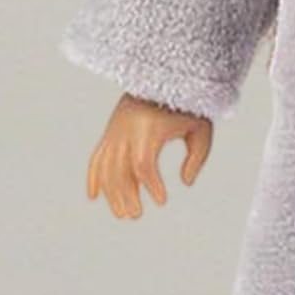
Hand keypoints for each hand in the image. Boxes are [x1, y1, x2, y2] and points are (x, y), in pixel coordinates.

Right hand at [86, 93, 212, 217]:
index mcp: (148, 127)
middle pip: (119, 169)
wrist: (162, 79)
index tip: (162, 201)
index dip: (151, 185)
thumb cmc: (187, 106)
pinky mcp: (110, 133)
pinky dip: (94, 177)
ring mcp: (115, 131)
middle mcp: (126, 129)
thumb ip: (196, 157)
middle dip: (126, 195)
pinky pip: (96, 157)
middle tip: (136, 216)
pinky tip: (93, 196)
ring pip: (106, 167)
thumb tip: (185, 183)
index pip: (143, 163)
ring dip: (112, 193)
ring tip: (123, 214)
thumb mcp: (200, 129)